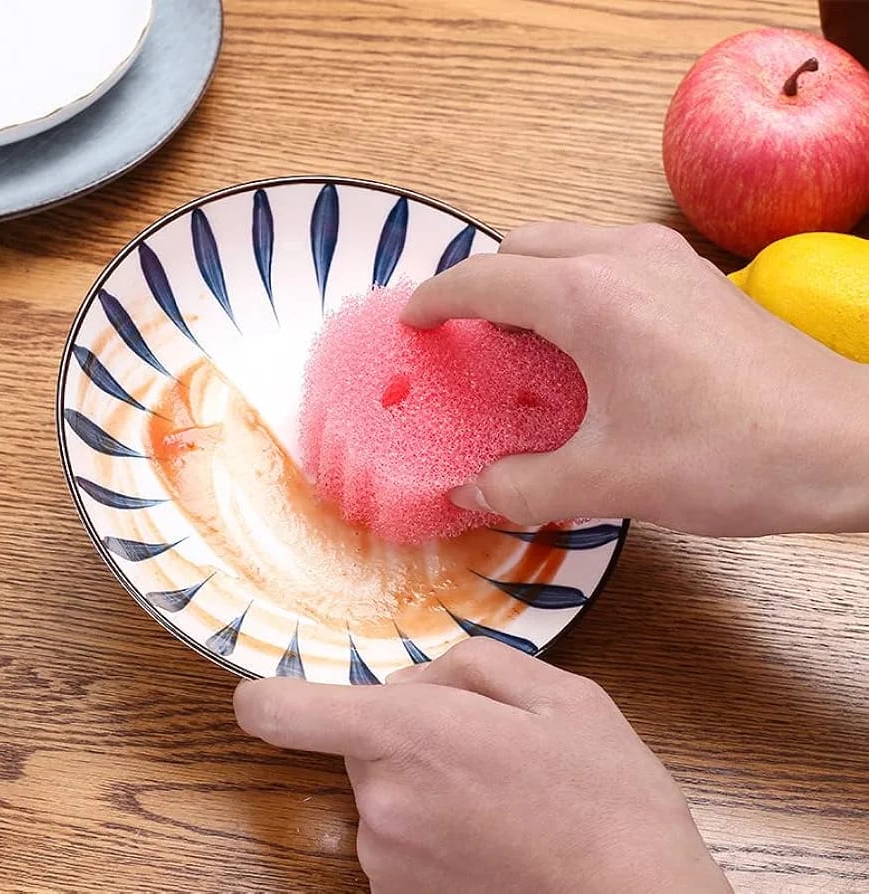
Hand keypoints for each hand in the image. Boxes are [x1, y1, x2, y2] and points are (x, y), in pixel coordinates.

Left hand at [234, 638, 730, 893]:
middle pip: (359, 743)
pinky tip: (499, 833)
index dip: (267, 695)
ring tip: (504, 795)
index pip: (284, 713)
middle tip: (483, 741)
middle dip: (407, 731)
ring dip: (426, 782)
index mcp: (408, 737)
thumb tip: (417, 684)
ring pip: (385, 792)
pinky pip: (403, 839)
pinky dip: (436, 827)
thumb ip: (467, 665)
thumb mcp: (554, 692)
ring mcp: (388, 865)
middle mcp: (380, 805)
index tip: (268, 690)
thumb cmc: (606, 795)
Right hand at [402, 222, 868, 536]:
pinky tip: (581, 342)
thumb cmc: (729, 455)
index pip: (483, 280)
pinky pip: (606, 257)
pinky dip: (571, 284)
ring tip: (514, 341)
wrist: (847, 444)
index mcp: (589, 297)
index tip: (411, 322)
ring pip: (565, 244)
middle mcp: (623, 257)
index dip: (436, 300)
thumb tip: (471, 492)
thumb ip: (523, 487)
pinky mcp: (694, 274)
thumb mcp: (608, 481)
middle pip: (519, 247)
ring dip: (527, 281)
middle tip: (462, 340)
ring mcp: (665, 258)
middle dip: (479, 286)